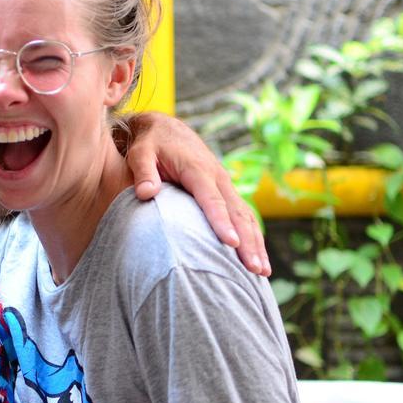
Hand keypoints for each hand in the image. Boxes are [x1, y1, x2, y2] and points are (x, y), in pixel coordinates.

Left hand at [124, 112, 269, 275]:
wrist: (165, 129)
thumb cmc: (150, 144)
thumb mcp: (141, 153)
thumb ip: (144, 172)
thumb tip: (146, 193)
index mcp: (197, 169)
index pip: (212, 199)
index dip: (221, 221)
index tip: (231, 243)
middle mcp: (217, 178)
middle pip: (236, 213)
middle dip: (247, 242)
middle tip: (254, 269)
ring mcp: (225, 185)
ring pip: (245, 216)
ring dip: (256, 244)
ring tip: (262, 273)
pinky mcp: (225, 192)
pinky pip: (243, 216)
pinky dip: (253, 237)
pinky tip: (257, 259)